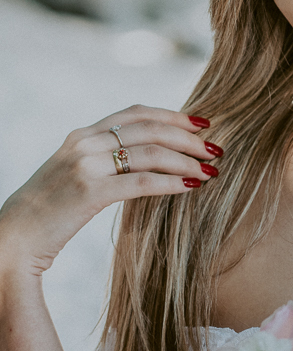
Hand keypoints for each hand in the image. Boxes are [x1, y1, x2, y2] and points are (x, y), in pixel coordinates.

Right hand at [0, 105, 221, 274]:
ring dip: (186, 161)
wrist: (13, 237)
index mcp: (82, 134)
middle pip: (150, 129)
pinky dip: (171, 182)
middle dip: (188, 139)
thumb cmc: (49, 212)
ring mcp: (85, 164)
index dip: (173, 115)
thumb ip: (104, 161)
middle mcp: (84, 142)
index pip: (136, 113)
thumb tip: (147, 160)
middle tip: (215, 150)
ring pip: (150, 153)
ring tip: (210, 171)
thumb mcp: (75, 174)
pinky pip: (141, 182)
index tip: (201, 124)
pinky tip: (191, 187)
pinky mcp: (89, 191)